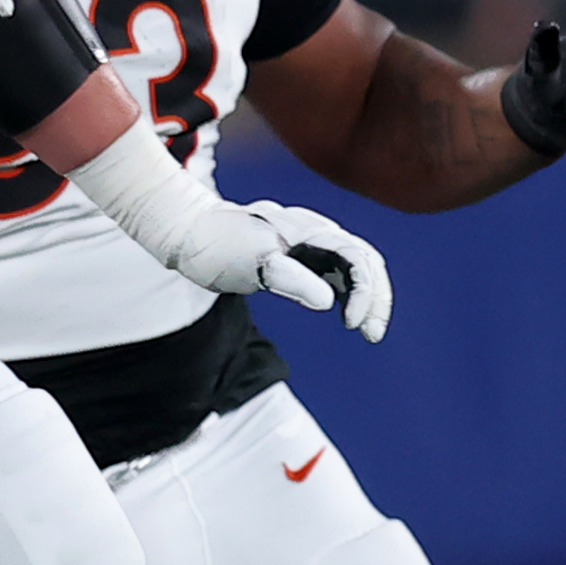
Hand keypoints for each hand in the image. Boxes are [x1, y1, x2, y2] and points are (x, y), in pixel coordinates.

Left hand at [159, 196, 395, 341]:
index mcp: (310, 230)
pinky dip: (351, 293)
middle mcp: (318, 232)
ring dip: (369, 297)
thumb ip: (290, 279)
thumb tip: (329, 301)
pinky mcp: (303, 254)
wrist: (189, 230)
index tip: (351, 324)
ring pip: (358, 267)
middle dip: (377, 298)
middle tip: (373, 334)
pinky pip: (340, 271)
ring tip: (367, 329)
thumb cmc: (216, 245)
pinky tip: (347, 314)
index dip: (365, 292)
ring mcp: (313, 242)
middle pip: (367, 261)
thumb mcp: (250, 264)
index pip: (358, 258)